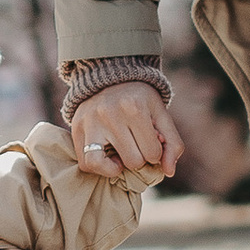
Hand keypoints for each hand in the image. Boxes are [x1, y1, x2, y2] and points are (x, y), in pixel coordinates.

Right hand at [68, 83, 184, 179]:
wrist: (109, 76)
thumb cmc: (140, 100)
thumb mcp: (161, 115)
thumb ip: (173, 144)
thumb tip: (169, 172)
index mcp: (135, 108)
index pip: (153, 153)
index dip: (155, 151)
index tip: (150, 139)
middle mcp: (110, 114)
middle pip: (133, 161)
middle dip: (140, 157)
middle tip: (137, 143)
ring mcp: (90, 122)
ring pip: (107, 166)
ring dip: (119, 166)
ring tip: (121, 155)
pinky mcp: (77, 129)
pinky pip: (86, 163)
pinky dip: (99, 168)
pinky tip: (108, 157)